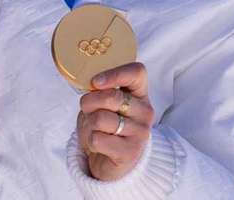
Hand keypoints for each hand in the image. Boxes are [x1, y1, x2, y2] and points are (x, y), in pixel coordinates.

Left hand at [77, 62, 155, 180]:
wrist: (109, 160)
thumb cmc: (104, 125)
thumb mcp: (102, 103)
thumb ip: (100, 91)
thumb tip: (92, 83)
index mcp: (139, 94)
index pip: (137, 72)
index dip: (114, 74)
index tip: (96, 82)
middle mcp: (145, 112)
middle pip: (111, 96)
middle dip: (89, 102)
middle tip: (88, 110)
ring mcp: (140, 133)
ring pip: (101, 118)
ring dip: (89, 123)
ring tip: (95, 129)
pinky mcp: (130, 153)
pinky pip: (97, 139)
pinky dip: (90, 141)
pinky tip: (99, 145)